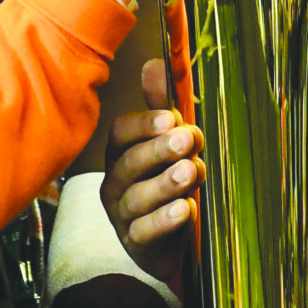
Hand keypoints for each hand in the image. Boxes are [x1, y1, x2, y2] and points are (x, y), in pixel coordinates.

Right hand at [105, 59, 202, 277]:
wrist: (171, 244)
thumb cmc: (168, 185)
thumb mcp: (170, 145)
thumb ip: (163, 108)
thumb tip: (155, 63)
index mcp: (122, 153)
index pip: (122, 133)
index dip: (145, 124)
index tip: (173, 117)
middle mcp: (116, 182)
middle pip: (130, 163)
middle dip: (160, 149)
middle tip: (189, 138)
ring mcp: (123, 215)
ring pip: (137, 198)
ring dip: (165, 183)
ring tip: (191, 172)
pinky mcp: (136, 244)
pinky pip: (145, 232)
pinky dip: (165, 220)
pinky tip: (187, 209)